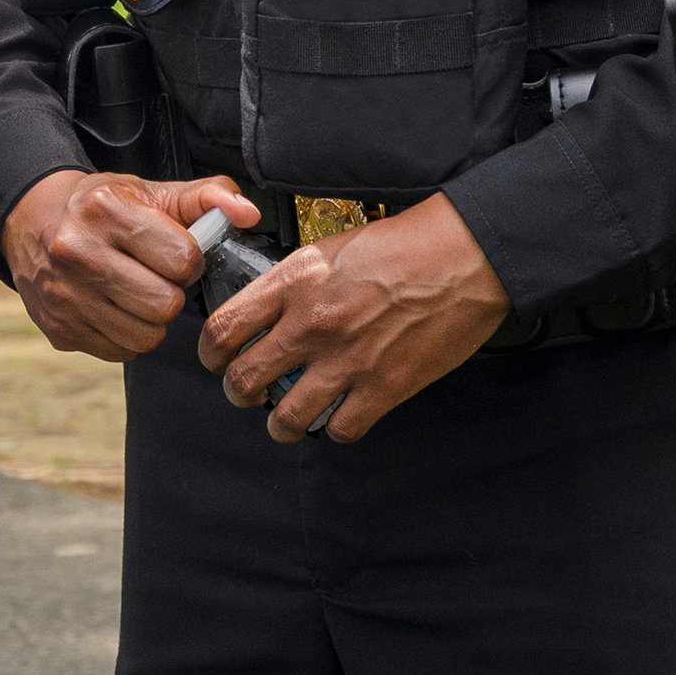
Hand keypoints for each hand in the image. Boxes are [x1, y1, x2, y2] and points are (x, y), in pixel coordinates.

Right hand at [3, 168, 260, 363]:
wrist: (33, 222)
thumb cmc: (104, 207)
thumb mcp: (152, 191)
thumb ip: (208, 197)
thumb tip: (249, 214)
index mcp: (106, 211)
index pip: (182, 258)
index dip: (189, 259)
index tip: (175, 251)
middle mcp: (77, 253)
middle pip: (164, 304)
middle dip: (171, 292)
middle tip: (156, 275)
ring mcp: (64, 296)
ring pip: (145, 336)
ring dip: (152, 319)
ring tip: (137, 291)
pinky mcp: (59, 330)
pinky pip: (120, 352)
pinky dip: (127, 335)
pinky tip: (115, 307)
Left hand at [199, 195, 505, 443]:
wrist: (465, 256)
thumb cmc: (405, 244)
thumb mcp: (332, 248)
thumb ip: (294, 282)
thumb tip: (268, 312)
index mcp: (295, 281)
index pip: (224, 329)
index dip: (210, 353)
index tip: (216, 359)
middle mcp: (313, 323)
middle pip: (243, 380)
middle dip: (239, 394)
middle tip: (248, 393)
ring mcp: (348, 359)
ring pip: (287, 418)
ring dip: (282, 425)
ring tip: (287, 421)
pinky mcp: (385, 386)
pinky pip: (342, 429)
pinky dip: (337, 428)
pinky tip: (341, 414)